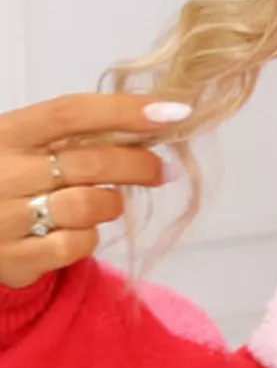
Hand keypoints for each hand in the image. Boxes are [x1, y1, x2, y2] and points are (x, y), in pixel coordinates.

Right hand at [0, 92, 186, 290]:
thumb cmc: (9, 181)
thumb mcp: (25, 147)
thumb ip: (73, 137)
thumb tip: (151, 123)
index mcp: (6, 133)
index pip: (70, 113)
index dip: (123, 111)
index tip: (169, 113)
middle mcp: (4, 171)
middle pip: (91, 162)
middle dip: (139, 164)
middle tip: (162, 169)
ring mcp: (8, 216)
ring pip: (90, 205)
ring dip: (111, 204)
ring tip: (107, 203)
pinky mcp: (18, 257)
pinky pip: (78, 244)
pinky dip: (89, 237)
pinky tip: (79, 231)